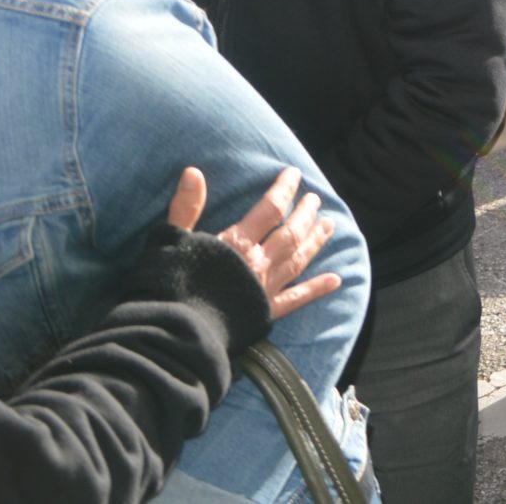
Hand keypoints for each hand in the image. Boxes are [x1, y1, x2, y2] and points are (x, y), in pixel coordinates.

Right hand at [167, 166, 342, 321]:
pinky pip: (298, 299)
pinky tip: (336, 280)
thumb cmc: (169, 286)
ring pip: (298, 260)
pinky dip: (317, 288)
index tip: (294, 174)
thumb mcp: (171, 241)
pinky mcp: (266, 314)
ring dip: (315, 241)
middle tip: (316, 199)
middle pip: (290, 233)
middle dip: (304, 214)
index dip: (283, 190)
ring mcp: (265, 289)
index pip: (269, 209)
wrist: (175, 333)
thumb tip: (193, 171)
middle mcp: (258, 263)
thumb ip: (186, 207)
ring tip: (329, 225)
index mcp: (237, 243)